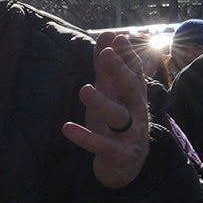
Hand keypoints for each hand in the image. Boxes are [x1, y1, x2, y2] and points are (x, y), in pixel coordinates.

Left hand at [62, 34, 153, 188]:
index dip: (128, 55)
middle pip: (131, 89)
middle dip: (120, 70)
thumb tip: (109, 34)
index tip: (119, 37)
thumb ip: (107, 67)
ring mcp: (129, 134)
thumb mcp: (111, 95)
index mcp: (133, 97)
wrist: (126, 167)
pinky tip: (67, 128)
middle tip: (107, 53)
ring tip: (84, 89)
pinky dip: (84, 137)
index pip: (134, 72)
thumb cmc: (117, 124)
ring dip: (101, 102)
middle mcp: (135, 113)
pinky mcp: (118, 154)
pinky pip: (101, 145)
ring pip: (118, 116)